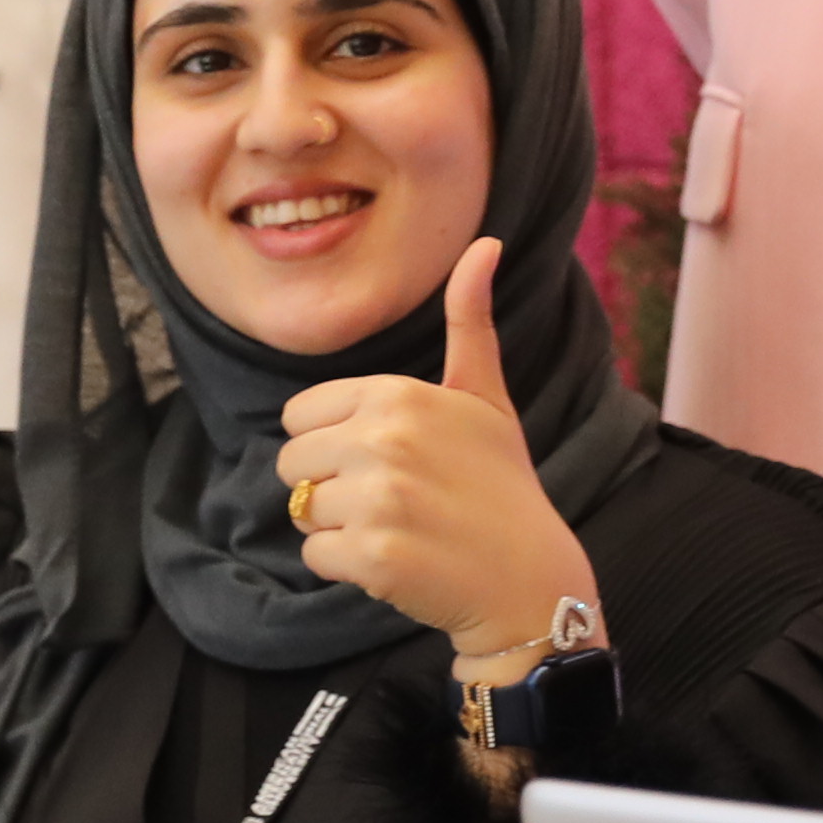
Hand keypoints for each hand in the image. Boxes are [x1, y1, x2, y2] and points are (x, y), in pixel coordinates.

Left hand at [271, 237, 596, 675]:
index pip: (300, 416)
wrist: (532, 579)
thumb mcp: (485, 396)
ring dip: (338, 528)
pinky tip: (395, 562)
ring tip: (397, 529)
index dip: (333, 443)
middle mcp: (384, 439)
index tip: (386, 460)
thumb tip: (483, 243)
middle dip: (328, 486)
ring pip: (301, 510)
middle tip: (390, 500)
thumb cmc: (500, 484)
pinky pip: (315, 555)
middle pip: (291, 463)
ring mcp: (378, 499)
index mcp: (397, 393)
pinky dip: (346, 567)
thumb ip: (469, 320)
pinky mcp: (374, 556)